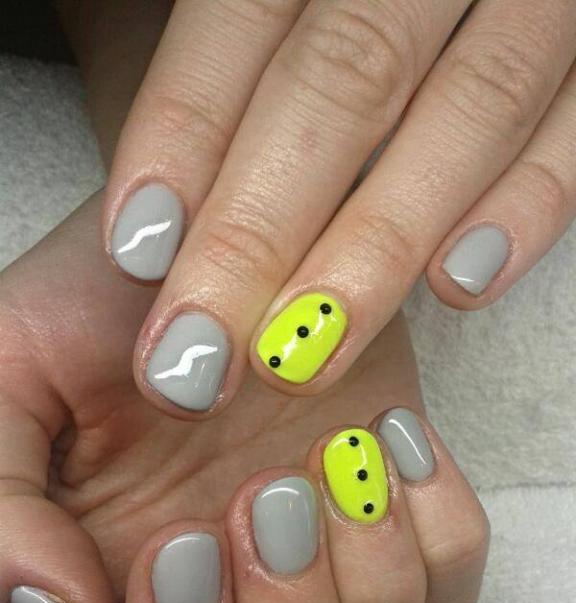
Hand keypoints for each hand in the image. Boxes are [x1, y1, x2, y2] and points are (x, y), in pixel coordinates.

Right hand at [0, 193, 487, 602]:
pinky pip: (451, 588)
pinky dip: (436, 533)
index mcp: (133, 600)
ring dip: (366, 582)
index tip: (184, 541)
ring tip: (335, 460)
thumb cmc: (100, 306)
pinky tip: (388, 442)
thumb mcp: (12, 381)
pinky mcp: (397, 514)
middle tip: (265, 497)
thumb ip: (4, 508)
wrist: (203, 232)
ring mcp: (327, 565)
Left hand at [97, 0, 575, 418]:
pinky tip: (459, 287)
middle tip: (199, 352)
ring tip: (303, 352)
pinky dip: (528, 207)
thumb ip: (213, 45)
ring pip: (467, 110)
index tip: (135, 252)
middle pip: (344, 81)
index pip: (241, 18)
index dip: (183, 132)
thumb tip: (142, 178)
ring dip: (379, 245)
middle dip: (262, 228)